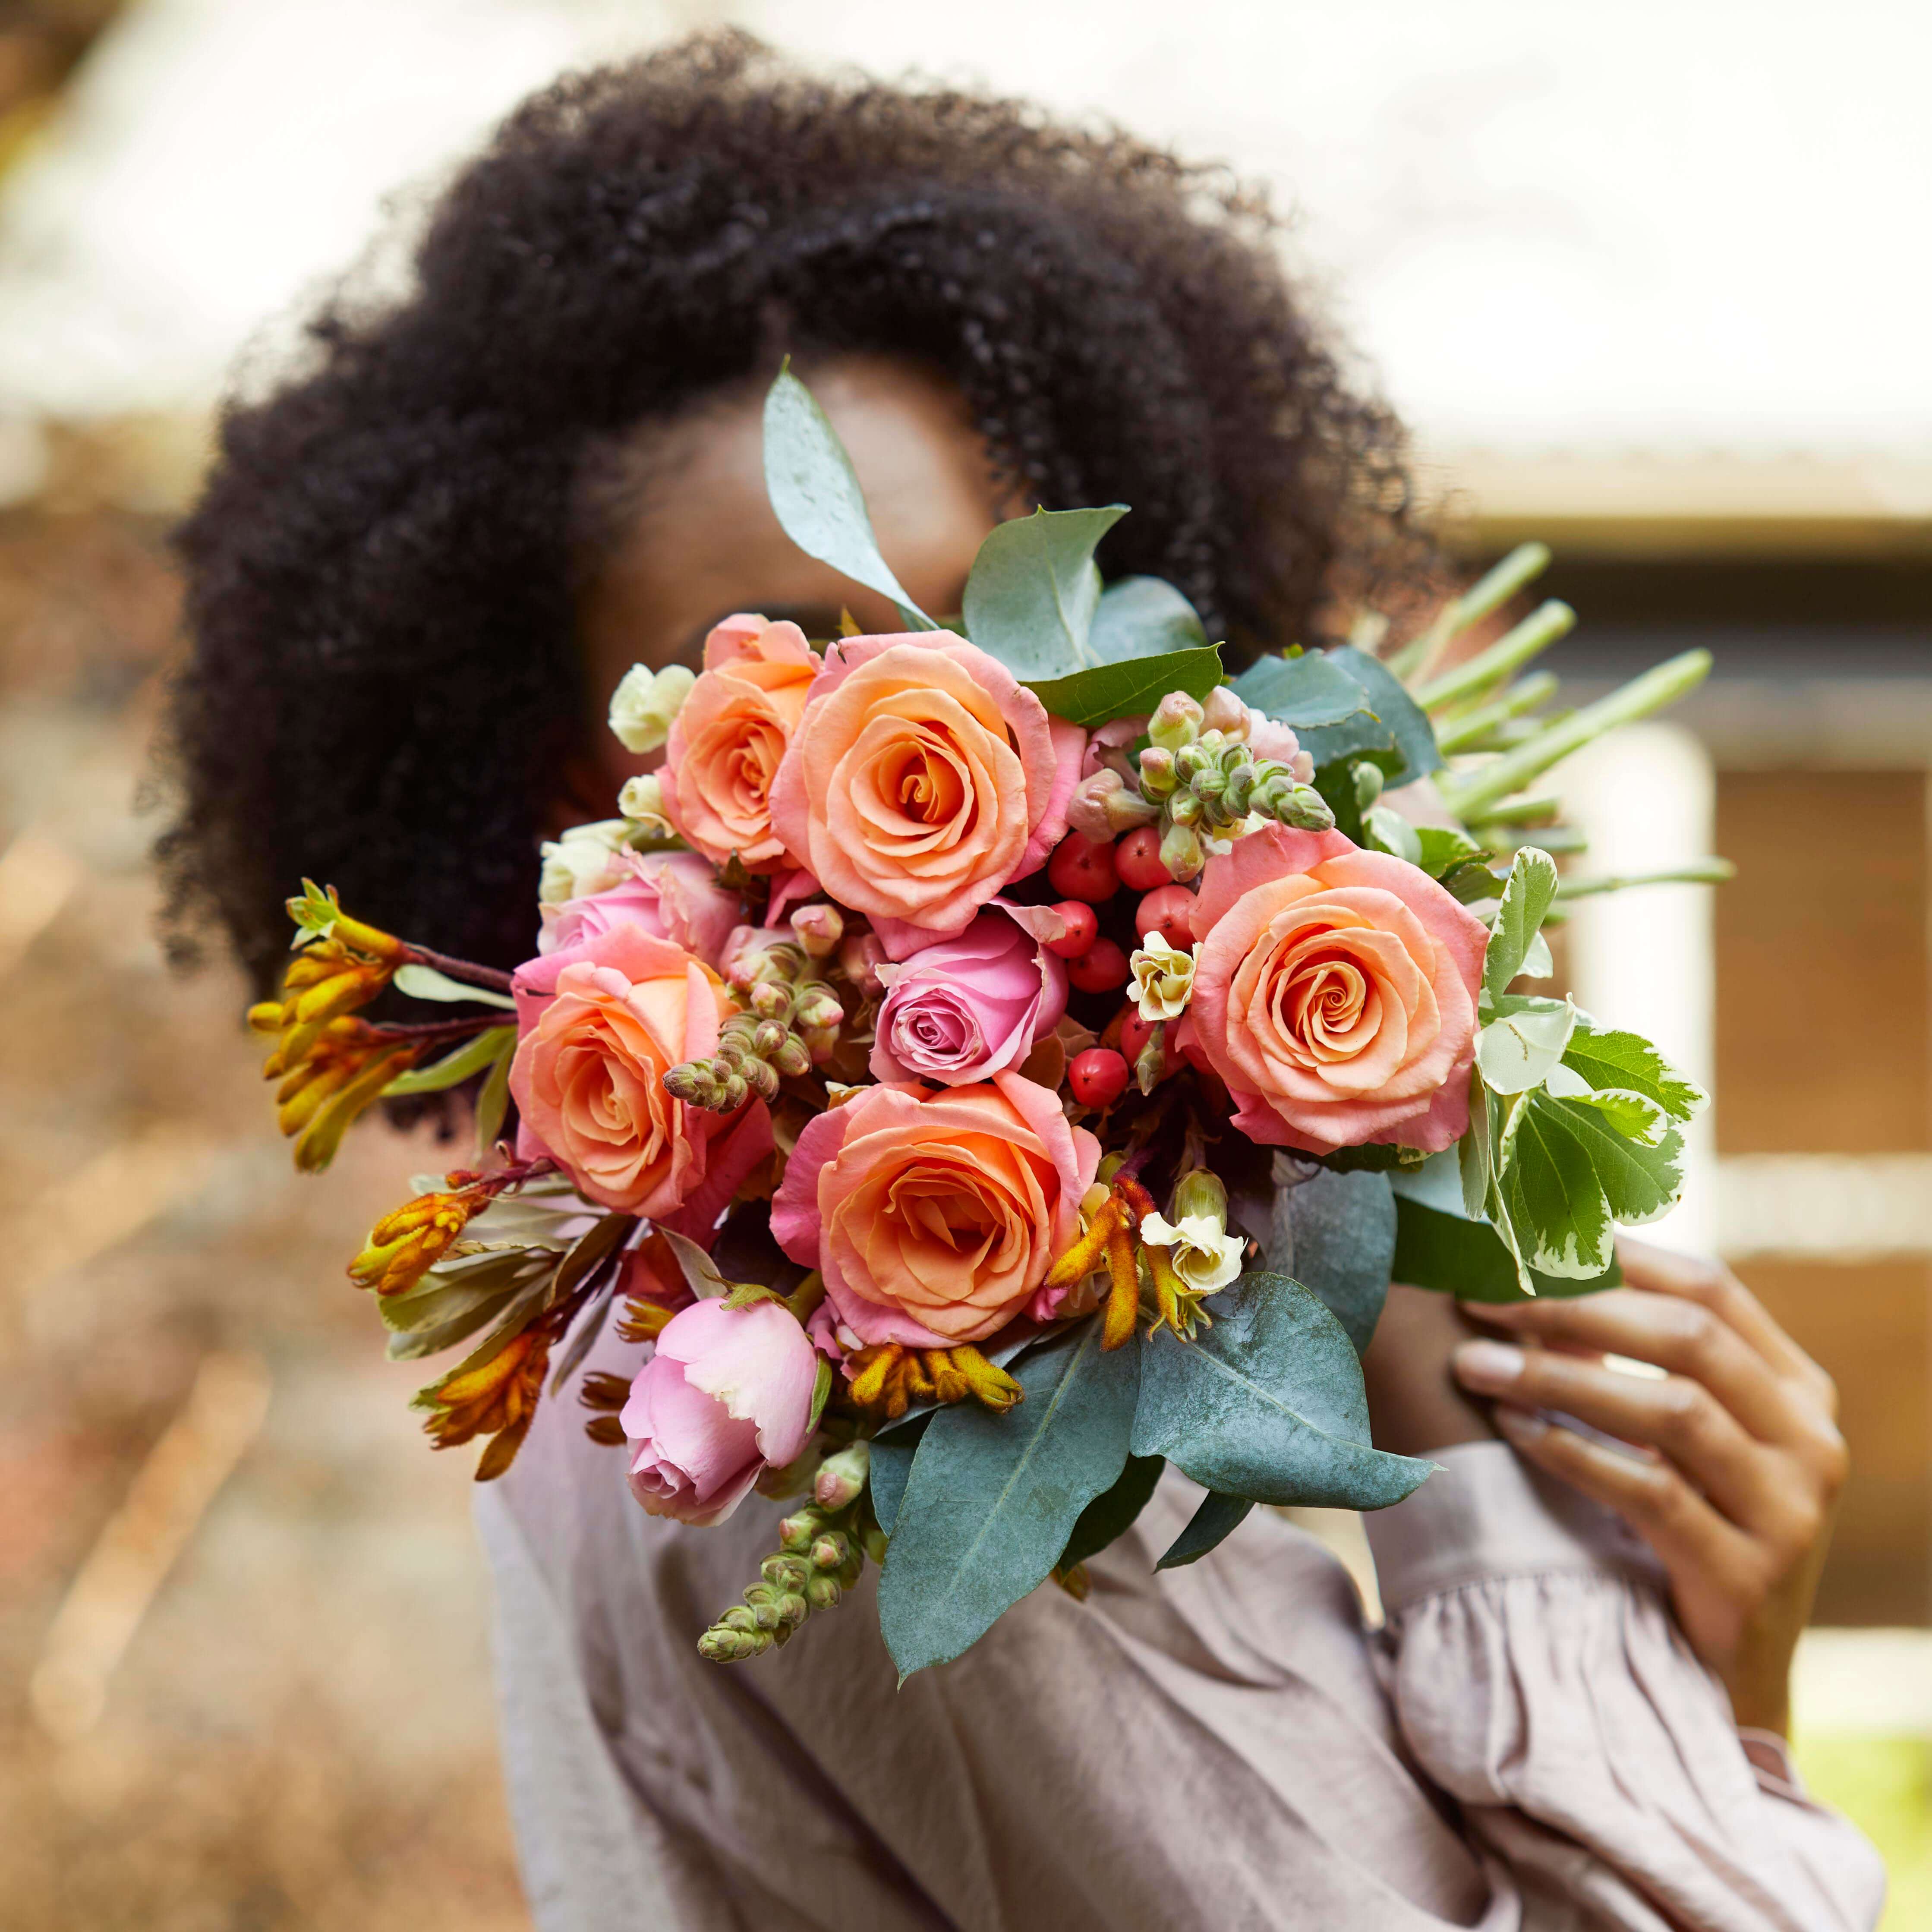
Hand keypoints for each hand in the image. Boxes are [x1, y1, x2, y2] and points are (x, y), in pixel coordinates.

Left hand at [1449, 1240, 1846, 1734]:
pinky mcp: (1749, 1576)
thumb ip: (1627, 1357)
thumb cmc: (1684, 1525)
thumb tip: (1524, 1276)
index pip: (1710, 1287)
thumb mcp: (1675, 1434)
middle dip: (1572, 1310)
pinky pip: (1651, 1494)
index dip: (1613, 1257)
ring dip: (1559, 1379)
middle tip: (1479, 1299)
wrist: (1720, 1673)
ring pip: (1671, 1411)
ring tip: (1475, 1364)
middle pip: (1688, 1339)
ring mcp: (1789, 1511)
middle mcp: (1809, 1439)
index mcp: (1797, 1387)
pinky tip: (1512, 1429)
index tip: (1521, 1242)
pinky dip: (1573, 1452)